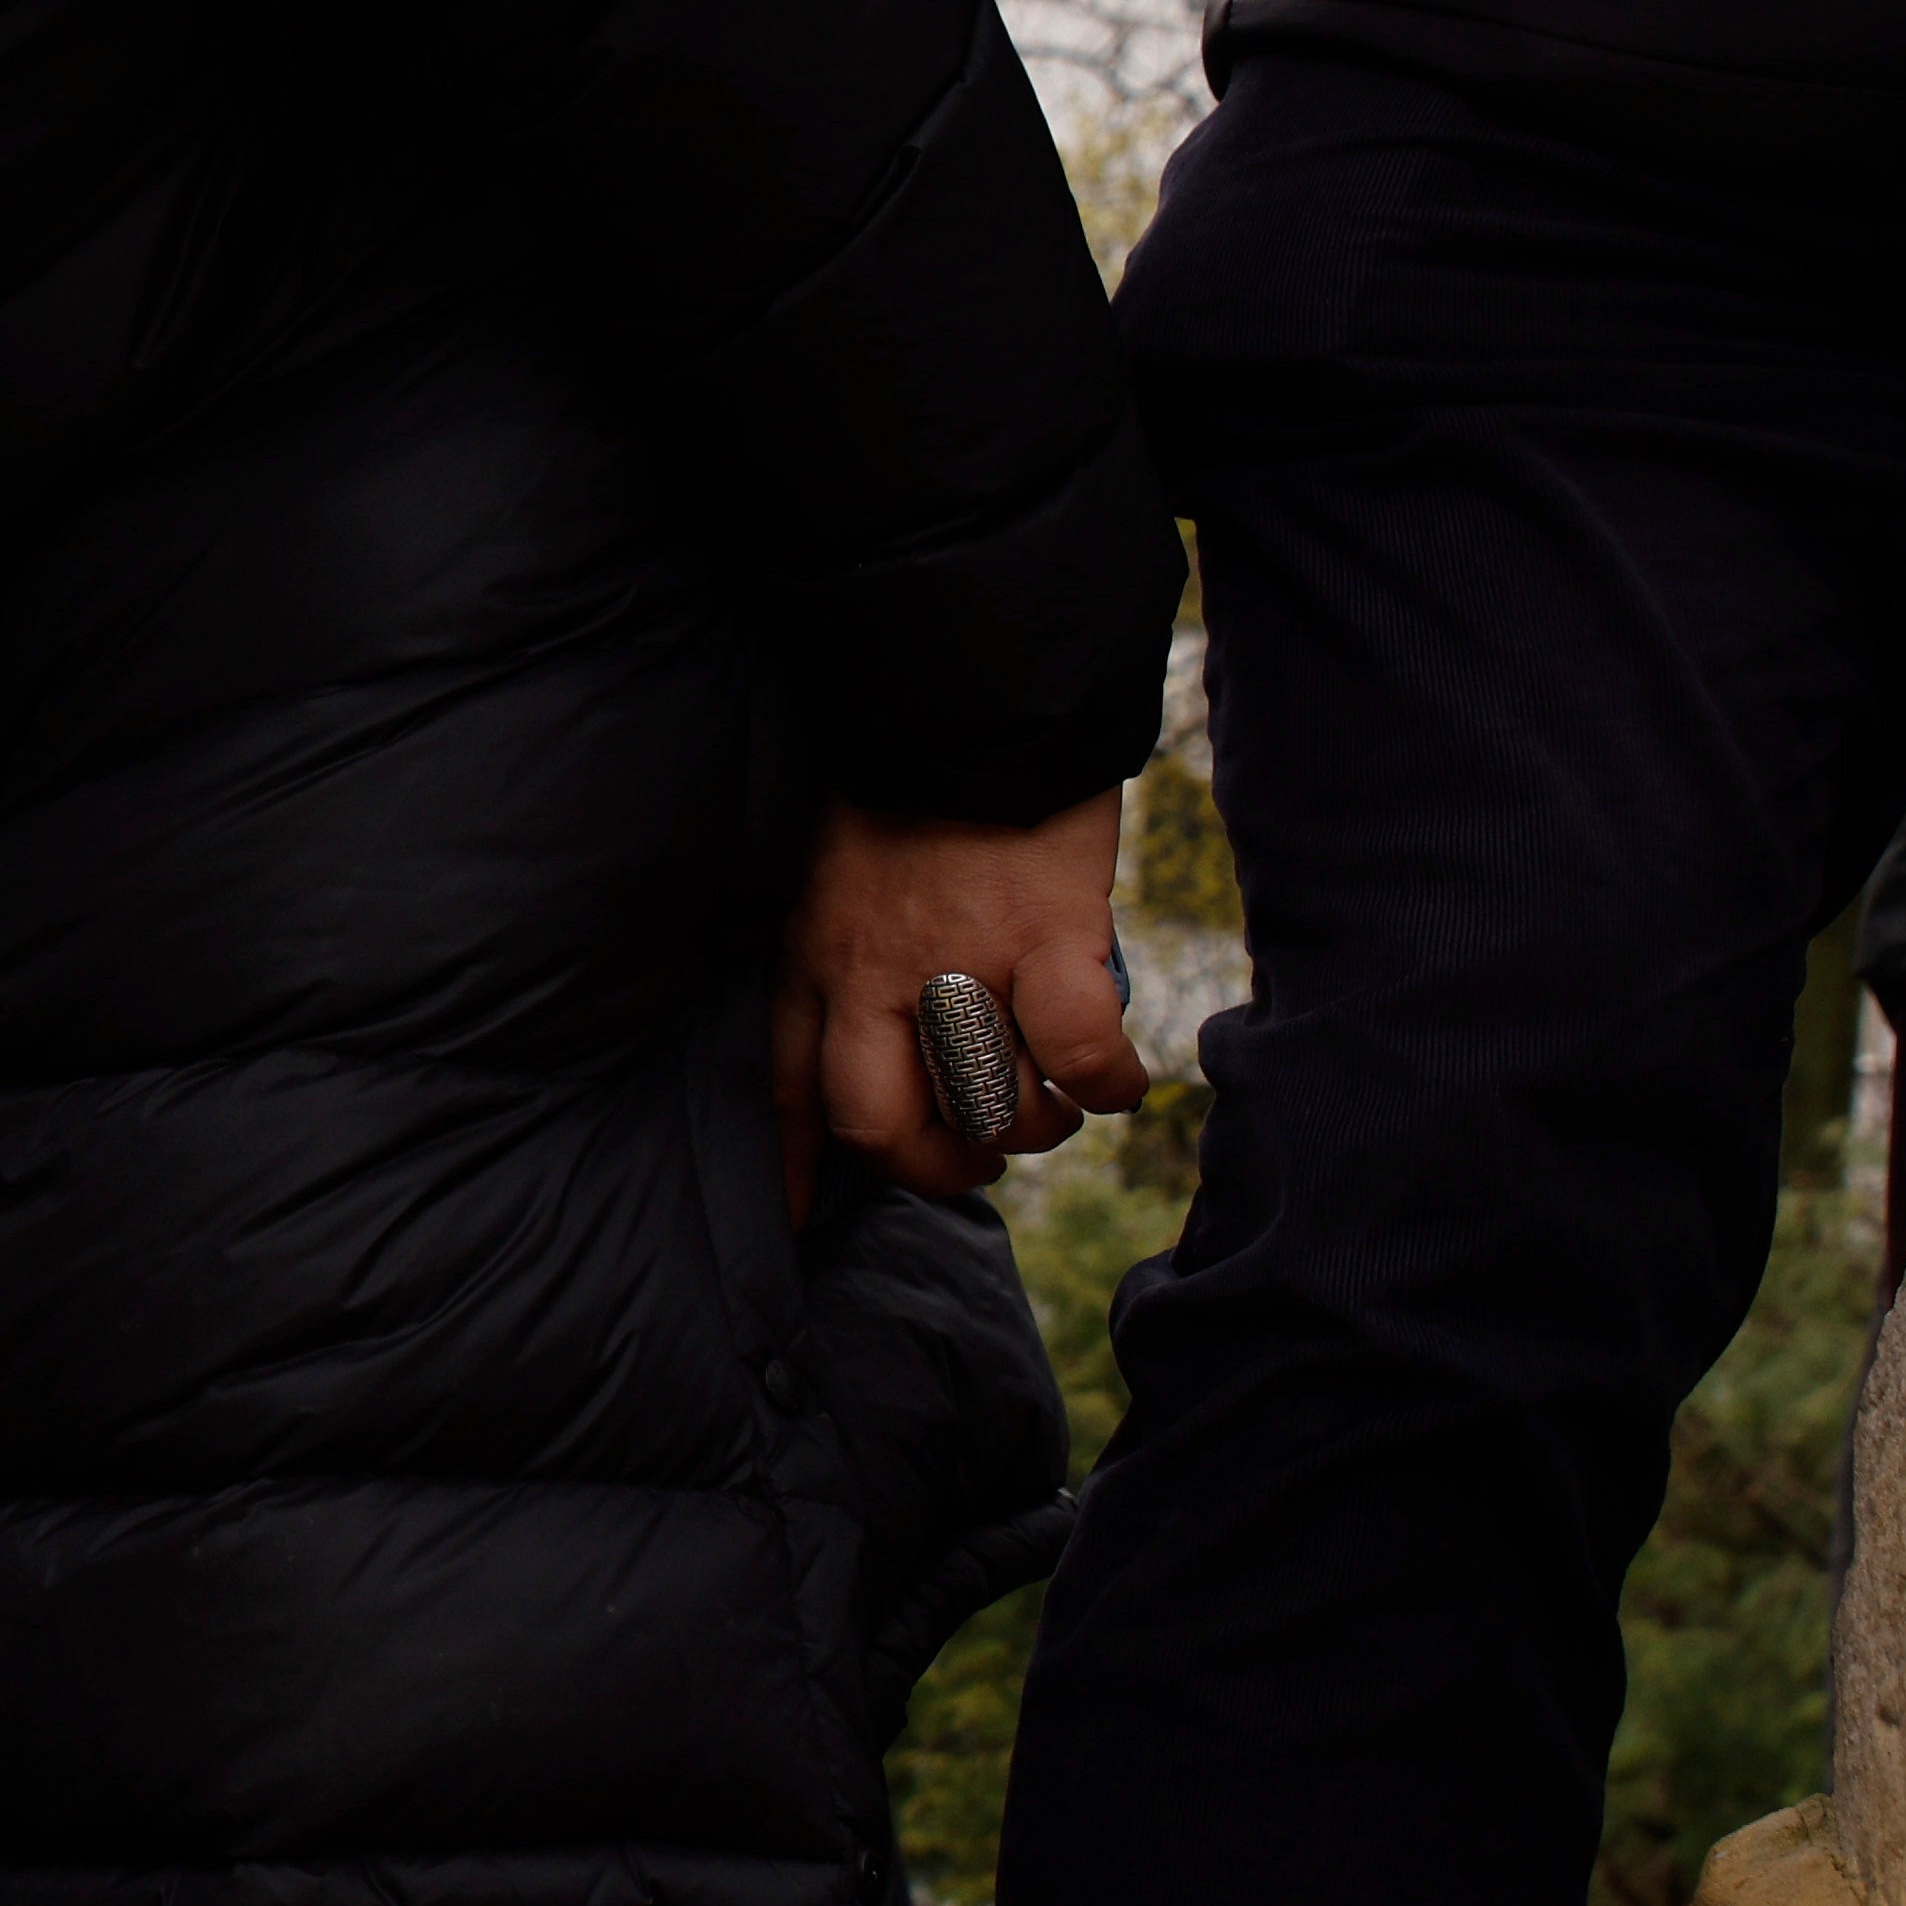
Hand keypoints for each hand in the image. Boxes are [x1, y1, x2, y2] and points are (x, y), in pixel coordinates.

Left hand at [772, 787, 1148, 1209]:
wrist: (966, 687)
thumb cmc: (905, 770)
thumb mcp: (829, 863)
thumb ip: (842, 941)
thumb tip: (872, 1015)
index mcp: (814, 951)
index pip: (788, 1085)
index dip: (798, 1164)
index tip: (802, 1217)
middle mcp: (873, 971)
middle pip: (883, 1123)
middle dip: (932, 1166)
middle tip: (975, 1161)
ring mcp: (962, 958)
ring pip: (991, 1102)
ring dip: (1032, 1126)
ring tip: (1054, 1107)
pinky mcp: (1048, 936)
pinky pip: (1078, 1053)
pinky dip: (1106, 1084)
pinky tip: (1117, 1083)